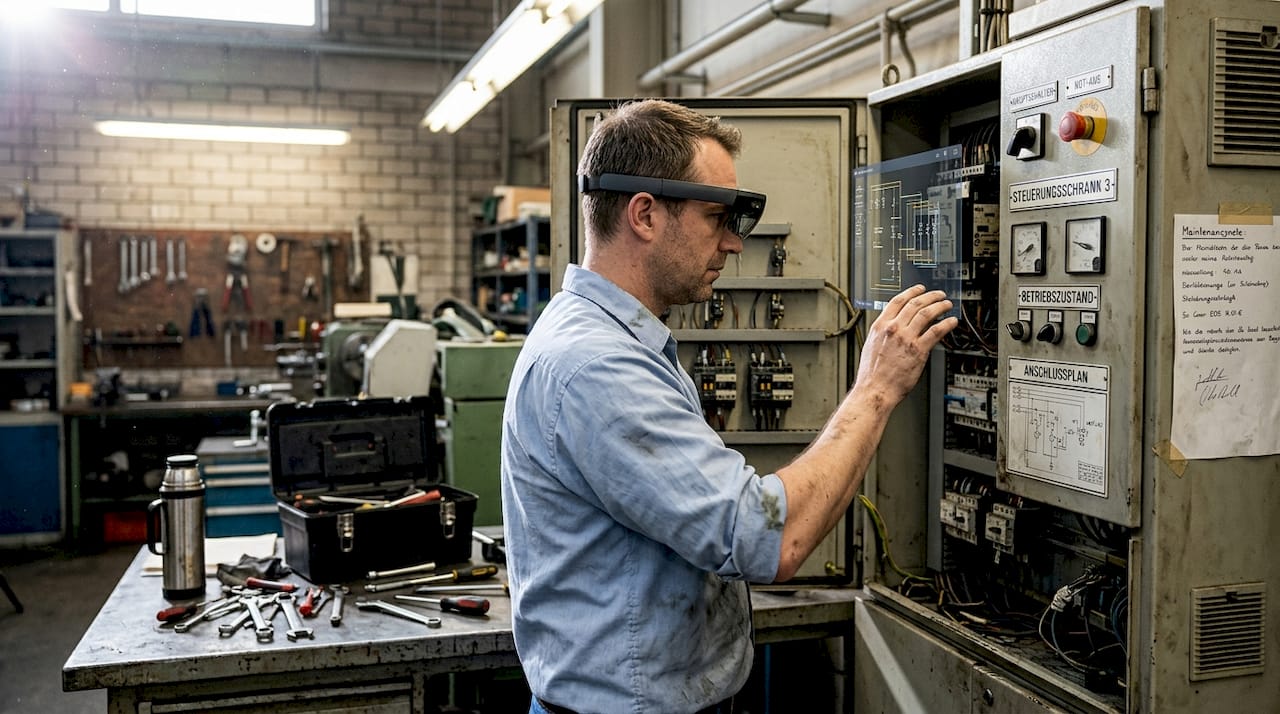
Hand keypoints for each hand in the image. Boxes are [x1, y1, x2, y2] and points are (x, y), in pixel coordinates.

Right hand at [854, 285, 957, 403]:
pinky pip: (936, 331)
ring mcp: (906, 338)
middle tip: (939, 295)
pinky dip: (946, 324)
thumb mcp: (872, 345)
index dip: (911, 292)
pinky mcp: (918, 350)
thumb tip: (895, 326)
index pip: (898, 301)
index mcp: (880, 326)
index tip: (920, 289)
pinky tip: (952, 322)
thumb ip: (884, 333)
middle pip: (915, 304)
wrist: (875, 390)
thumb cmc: (872, 374)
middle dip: (930, 296)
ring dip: (940, 306)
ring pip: (927, 314)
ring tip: (947, 305)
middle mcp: (893, 329)